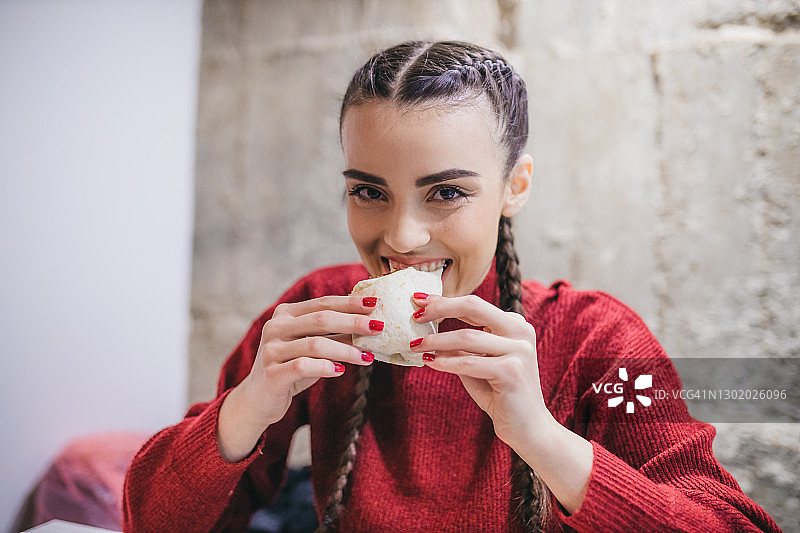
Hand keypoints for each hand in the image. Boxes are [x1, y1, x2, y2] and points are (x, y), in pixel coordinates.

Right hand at [218, 295, 379, 460]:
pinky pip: (303, 366)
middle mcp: (276, 327)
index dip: (350, 302)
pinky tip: (341, 371)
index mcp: (286, 313)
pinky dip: (325, 367)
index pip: (323, 303)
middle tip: (378, 327)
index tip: (374, 302)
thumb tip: (370, 327)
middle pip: (321, 319)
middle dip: (353, 322)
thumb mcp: (314, 349)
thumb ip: (336, 336)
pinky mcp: (272, 373)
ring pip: (315, 344)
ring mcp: (271, 349)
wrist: (259, 399)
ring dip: (346, 350)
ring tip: (368, 357)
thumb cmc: (292, 368)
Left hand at [409, 293, 549, 447]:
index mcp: (514, 325)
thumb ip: (461, 346)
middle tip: (415, 314)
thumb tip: (427, 330)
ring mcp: (519, 350)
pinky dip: (446, 362)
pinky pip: (469, 363)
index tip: (419, 300)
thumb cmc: (499, 394)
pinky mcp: (512, 371)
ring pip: (467, 337)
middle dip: (441, 308)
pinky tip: (429, 361)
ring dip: (436, 341)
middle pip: (474, 306)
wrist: (528, 428)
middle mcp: (520, 332)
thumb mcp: (477, 363)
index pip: (474, 304)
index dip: (445, 301)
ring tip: (415, 345)